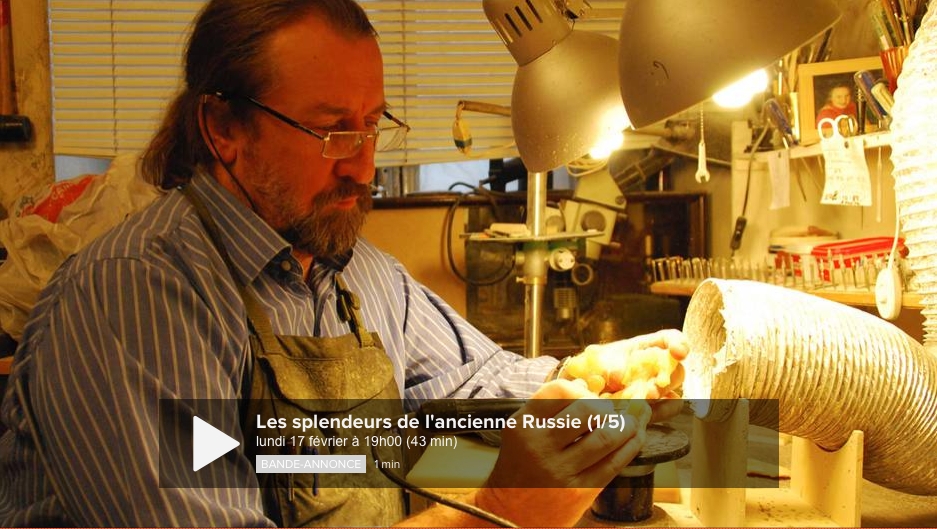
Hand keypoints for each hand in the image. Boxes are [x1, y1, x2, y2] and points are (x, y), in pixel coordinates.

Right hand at [476, 379, 644, 526]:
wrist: (509, 513)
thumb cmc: (520, 467)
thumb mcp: (522, 433)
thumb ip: (549, 412)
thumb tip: (589, 390)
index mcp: (522, 425)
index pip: (559, 391)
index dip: (582, 391)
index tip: (590, 398)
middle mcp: (539, 446)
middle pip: (587, 410)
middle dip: (607, 408)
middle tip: (611, 412)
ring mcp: (560, 471)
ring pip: (605, 437)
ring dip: (626, 425)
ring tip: (631, 423)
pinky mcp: (579, 493)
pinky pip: (613, 464)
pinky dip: (630, 447)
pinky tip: (634, 439)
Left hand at [560, 329, 687, 400]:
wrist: (583, 387)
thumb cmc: (591, 367)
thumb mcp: (594, 360)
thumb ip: (605, 365)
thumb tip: (618, 378)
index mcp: (644, 347)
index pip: (670, 339)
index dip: (679, 344)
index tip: (679, 353)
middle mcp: (655, 367)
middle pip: (677, 371)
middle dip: (667, 379)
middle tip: (651, 390)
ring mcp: (656, 388)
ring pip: (675, 393)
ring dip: (663, 398)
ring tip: (645, 401)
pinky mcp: (653, 407)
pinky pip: (667, 410)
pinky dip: (658, 412)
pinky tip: (644, 414)